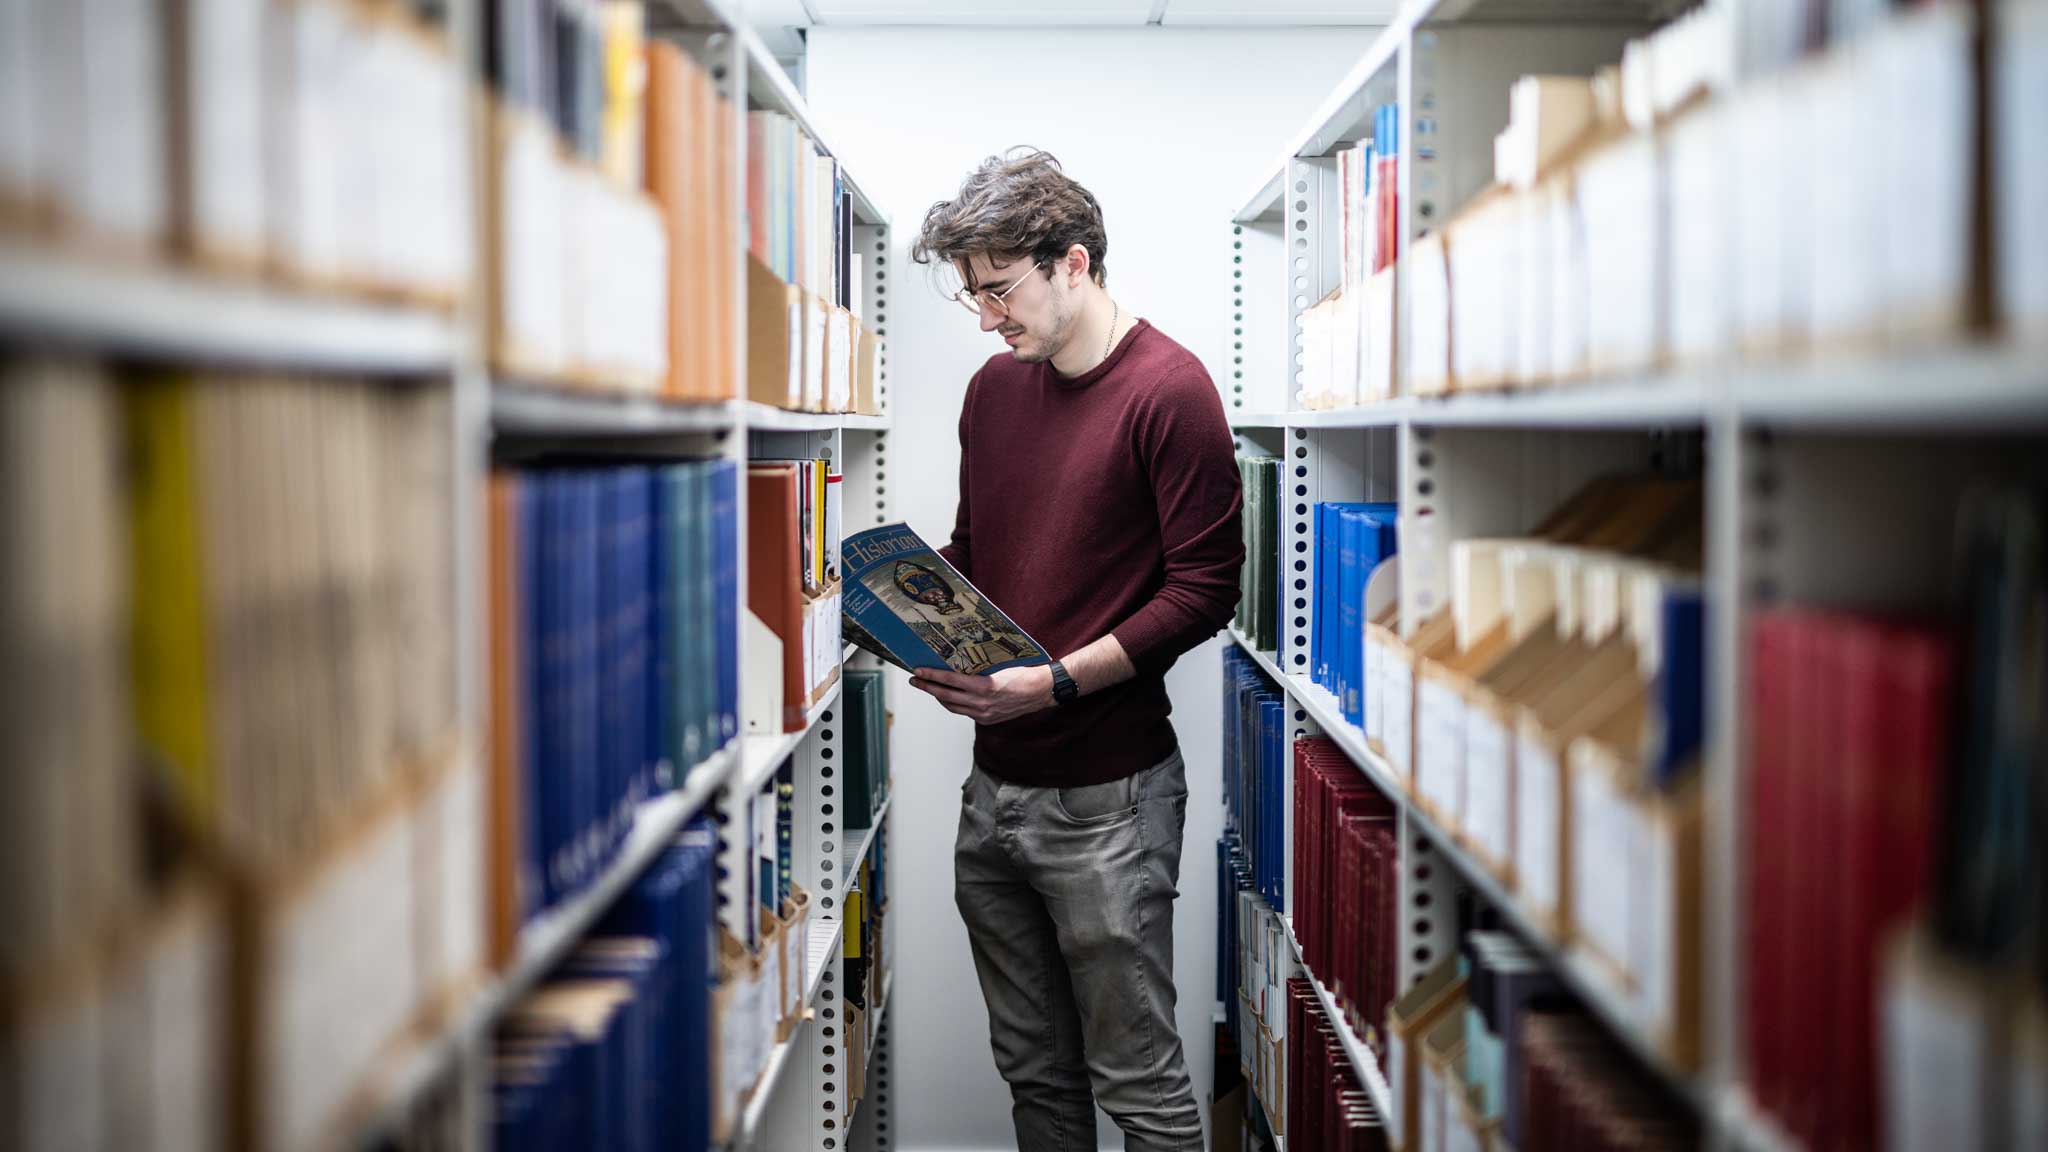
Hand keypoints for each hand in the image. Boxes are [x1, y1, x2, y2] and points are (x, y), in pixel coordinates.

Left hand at [909, 664, 1053, 724]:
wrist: (1042, 691)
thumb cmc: (1023, 674)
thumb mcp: (999, 666)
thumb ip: (977, 668)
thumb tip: (955, 663)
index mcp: (984, 687)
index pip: (950, 681)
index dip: (932, 676)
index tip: (918, 671)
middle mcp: (982, 703)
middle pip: (946, 696)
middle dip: (928, 687)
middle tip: (915, 680)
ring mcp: (984, 713)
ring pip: (953, 706)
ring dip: (938, 697)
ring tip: (928, 688)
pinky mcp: (988, 719)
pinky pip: (964, 712)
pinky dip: (953, 704)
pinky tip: (948, 696)